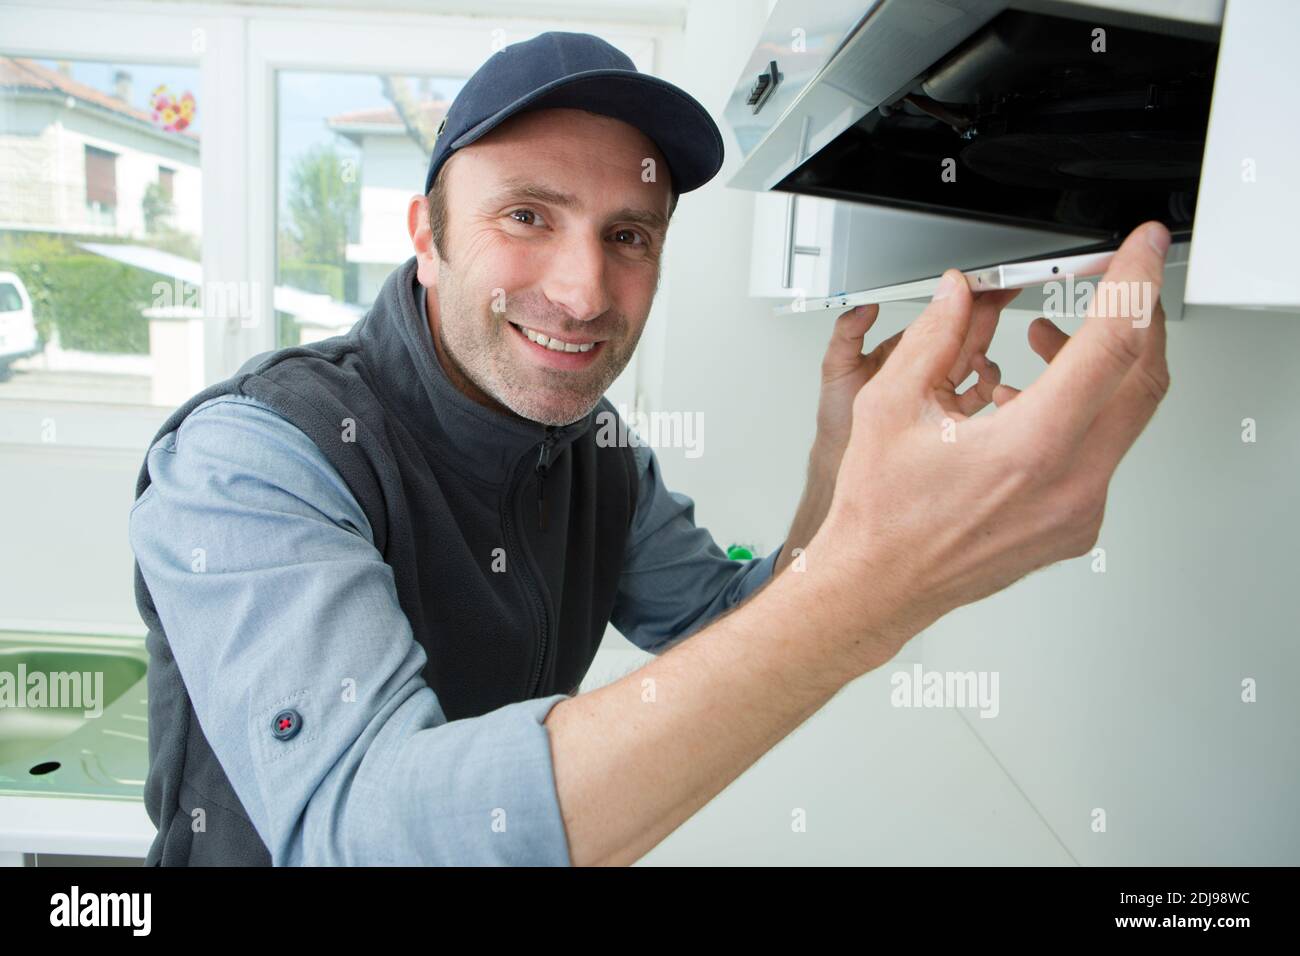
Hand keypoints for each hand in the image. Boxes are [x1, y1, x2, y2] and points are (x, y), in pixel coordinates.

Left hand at [813, 290, 1015, 464]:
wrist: (843, 463)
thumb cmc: (837, 421)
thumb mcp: (836, 370)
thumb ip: (847, 335)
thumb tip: (863, 306)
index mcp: (901, 354)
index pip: (934, 322)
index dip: (954, 303)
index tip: (972, 286)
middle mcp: (923, 372)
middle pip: (960, 337)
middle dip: (982, 315)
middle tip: (1002, 295)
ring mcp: (938, 396)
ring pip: (972, 363)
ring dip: (985, 347)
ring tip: (990, 334)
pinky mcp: (948, 420)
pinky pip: (977, 398)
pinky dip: (987, 386)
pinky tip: (985, 375)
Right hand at [814, 221, 1172, 664]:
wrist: (877, 584)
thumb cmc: (880, 516)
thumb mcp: (890, 405)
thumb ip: (935, 336)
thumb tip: (960, 295)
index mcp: (1032, 446)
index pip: (1112, 343)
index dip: (1134, 281)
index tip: (1143, 249)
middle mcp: (1070, 483)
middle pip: (1143, 378)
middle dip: (1135, 319)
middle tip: (1114, 287)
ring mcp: (1079, 510)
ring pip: (1126, 417)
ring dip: (1100, 369)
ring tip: (1046, 346)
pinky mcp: (1075, 526)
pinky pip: (1102, 454)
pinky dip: (1080, 415)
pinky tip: (1030, 406)